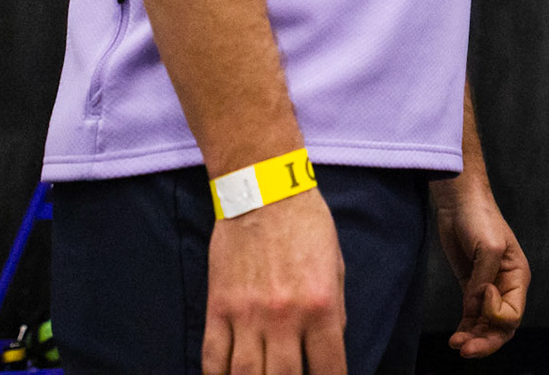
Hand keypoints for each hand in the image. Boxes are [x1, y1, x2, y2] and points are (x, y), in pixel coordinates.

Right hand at [202, 187, 346, 374]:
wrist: (264, 190)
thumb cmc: (306, 224)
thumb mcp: (335, 266)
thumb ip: (334, 312)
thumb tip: (328, 349)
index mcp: (321, 306)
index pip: (328, 369)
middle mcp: (285, 316)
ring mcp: (247, 314)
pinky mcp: (218, 307)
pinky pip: (212, 357)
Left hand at [433, 185, 528, 357]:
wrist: (459, 203)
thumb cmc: (480, 218)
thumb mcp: (489, 247)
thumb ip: (483, 280)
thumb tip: (475, 306)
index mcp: (518, 277)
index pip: (513, 313)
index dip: (496, 313)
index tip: (482, 292)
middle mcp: (506, 287)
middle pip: (502, 327)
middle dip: (486, 341)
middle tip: (466, 350)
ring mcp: (487, 289)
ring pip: (486, 326)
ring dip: (473, 338)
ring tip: (456, 344)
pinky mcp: (470, 287)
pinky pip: (471, 317)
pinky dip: (466, 329)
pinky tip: (455, 338)